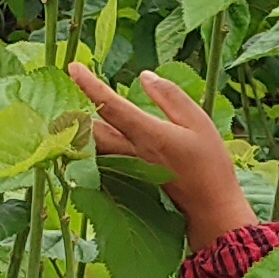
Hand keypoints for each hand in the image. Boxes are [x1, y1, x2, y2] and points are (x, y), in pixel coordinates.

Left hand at [69, 64, 256, 250]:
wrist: (210, 209)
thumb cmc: (210, 166)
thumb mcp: (199, 122)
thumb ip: (170, 97)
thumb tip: (144, 76)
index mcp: (149, 135)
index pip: (111, 106)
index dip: (90, 85)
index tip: (73, 67)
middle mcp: (131, 153)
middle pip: (90, 130)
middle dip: (75, 108)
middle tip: (67, 88)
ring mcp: (127, 169)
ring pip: (92, 146)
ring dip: (80, 127)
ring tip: (74, 107)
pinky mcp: (128, 180)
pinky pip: (101, 159)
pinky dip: (90, 145)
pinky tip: (89, 136)